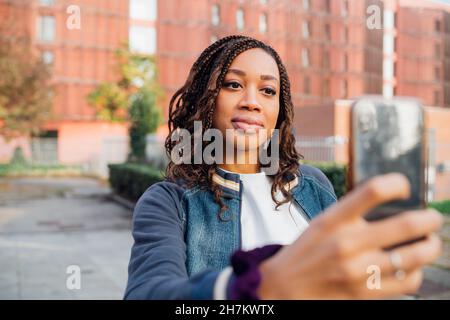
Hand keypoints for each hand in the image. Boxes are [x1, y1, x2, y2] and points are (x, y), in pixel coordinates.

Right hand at [257, 173, 443, 298]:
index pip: (373, 190)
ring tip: (430, 243)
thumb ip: (351, 213)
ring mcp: (357, 271)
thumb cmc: (307, 251)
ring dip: (431, 247)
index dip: (397, 183)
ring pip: (414, 256)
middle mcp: (346, 243)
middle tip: (433, 218)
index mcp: (334, 220)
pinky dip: (417, 272)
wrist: (284, 287)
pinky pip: (407, 282)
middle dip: (430, 219)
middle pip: (406, 224)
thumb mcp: (322, 223)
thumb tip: (391, 201)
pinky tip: (412, 267)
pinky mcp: (365, 294)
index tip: (404, 187)